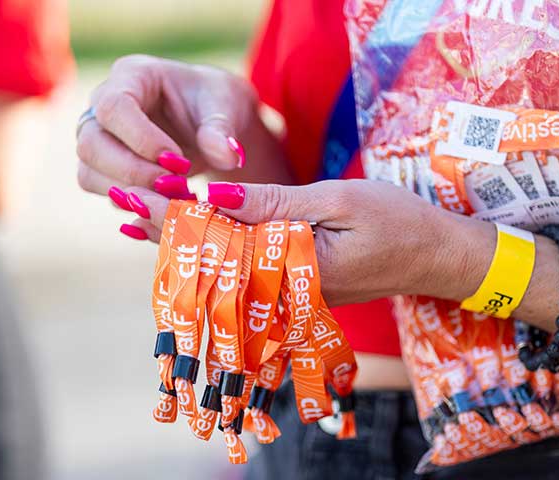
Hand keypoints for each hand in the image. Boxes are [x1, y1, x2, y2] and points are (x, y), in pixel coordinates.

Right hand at [76, 55, 255, 197]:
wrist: (211, 124)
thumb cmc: (216, 103)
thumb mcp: (228, 106)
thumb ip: (223, 130)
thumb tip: (228, 156)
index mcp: (132, 75)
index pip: (114, 106)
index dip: (141, 139)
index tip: (179, 161)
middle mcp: (103, 104)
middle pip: (91, 143)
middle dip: (134, 172)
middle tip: (177, 186)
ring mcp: (97, 136)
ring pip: (89, 171)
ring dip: (130, 192)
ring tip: (175, 195)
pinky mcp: (100, 166)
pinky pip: (98, 188)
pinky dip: (130, 202)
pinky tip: (165, 202)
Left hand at [112, 179, 485, 306]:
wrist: (438, 257)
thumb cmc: (398, 221)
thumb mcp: (339, 199)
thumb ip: (276, 205)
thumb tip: (215, 196)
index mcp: (295, 265)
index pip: (222, 242)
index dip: (178, 218)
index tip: (139, 196)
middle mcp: (286, 288)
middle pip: (213, 260)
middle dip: (167, 231)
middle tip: (120, 203)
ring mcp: (290, 292)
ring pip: (224, 268)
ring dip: (181, 242)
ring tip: (133, 219)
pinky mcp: (296, 286)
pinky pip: (245, 270)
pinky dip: (212, 251)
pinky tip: (184, 238)